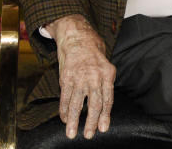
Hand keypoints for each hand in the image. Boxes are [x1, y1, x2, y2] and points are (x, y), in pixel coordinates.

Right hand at [47, 14, 115, 139]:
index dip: (105, 115)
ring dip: (73, 121)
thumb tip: (104, 106)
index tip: (103, 128)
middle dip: (91, 122)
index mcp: (108, 73)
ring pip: (76, 104)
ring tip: (72, 133)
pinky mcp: (66, 78)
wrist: (77, 37)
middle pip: (94, 104)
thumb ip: (105, 83)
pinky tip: (64, 118)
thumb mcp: (105, 65)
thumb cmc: (93, 53)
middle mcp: (94, 76)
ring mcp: (79, 78)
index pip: (108, 99)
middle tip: (89, 135)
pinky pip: (65, 98)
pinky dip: (63, 110)